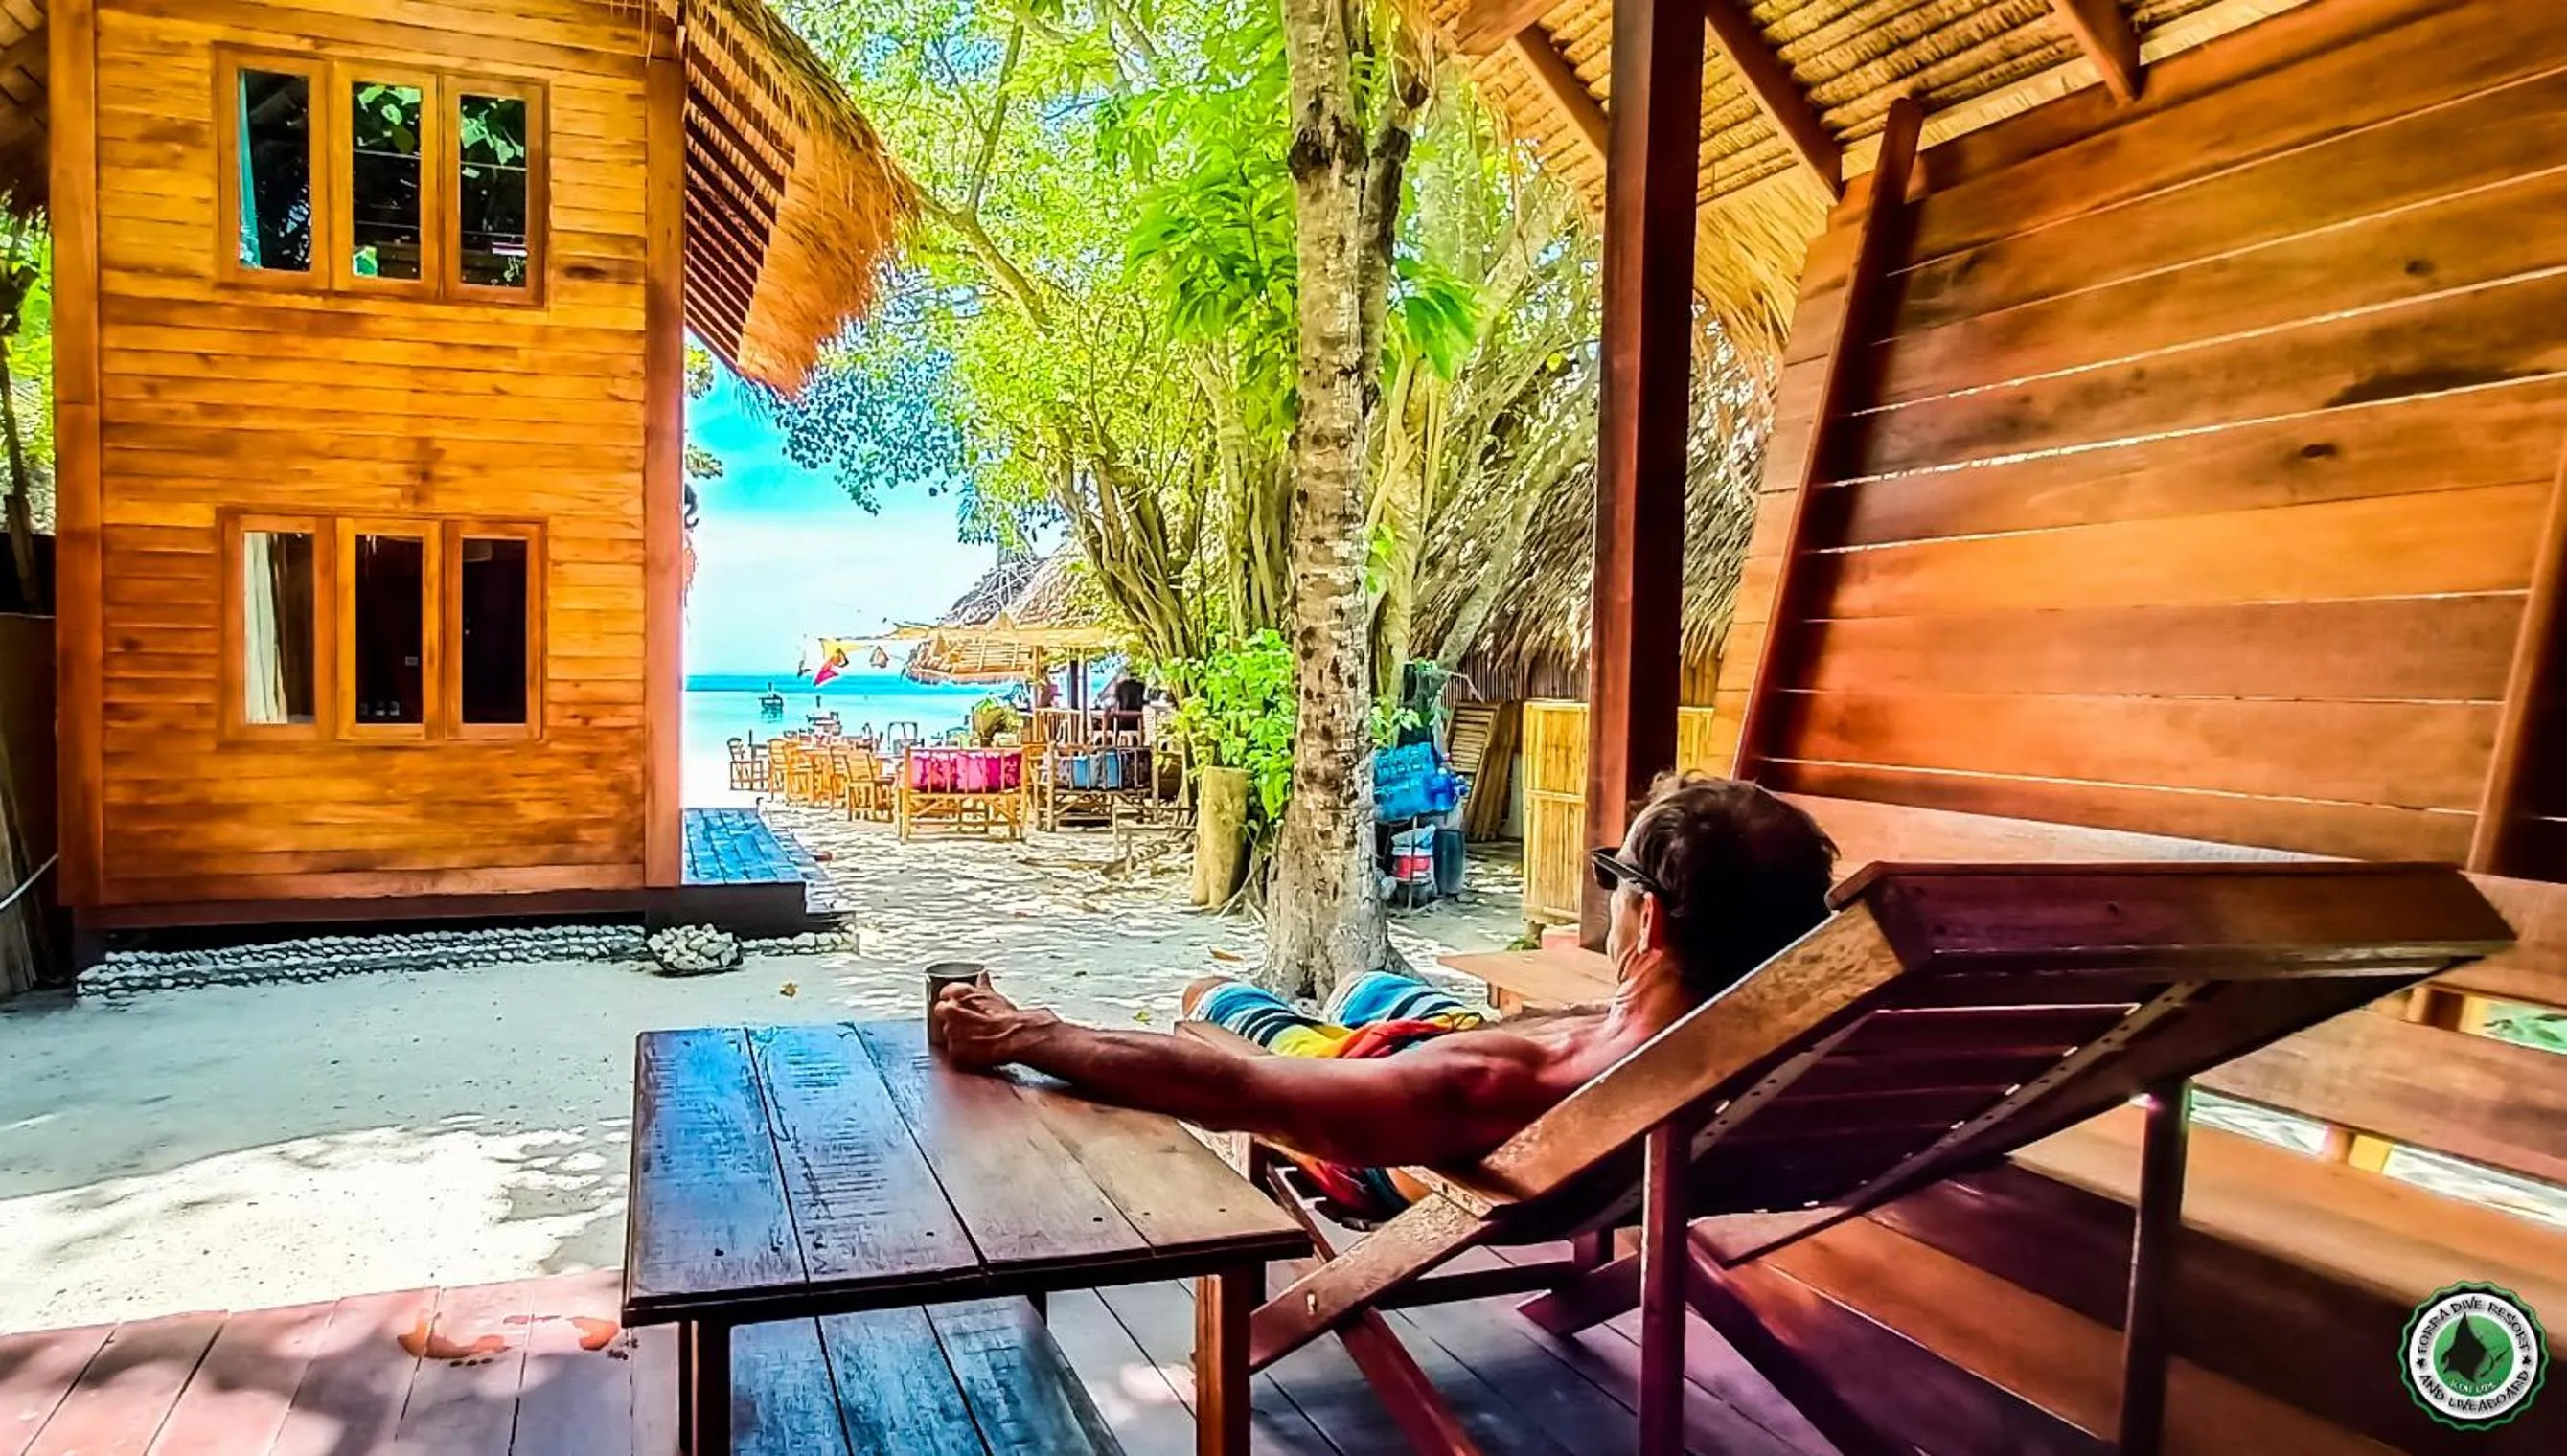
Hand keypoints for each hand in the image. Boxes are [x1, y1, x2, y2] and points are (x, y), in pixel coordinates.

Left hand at [932, 983, 1058, 1071]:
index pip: (944, 992)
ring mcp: (951, 1030)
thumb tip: (982, 976)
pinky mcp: (954, 1049)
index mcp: (960, 993)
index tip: (957, 1005)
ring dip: (956, 1033)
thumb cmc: (1007, 1016)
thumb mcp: (994, 996)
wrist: (1015, 1036)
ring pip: (946, 1031)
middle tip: (965, 1022)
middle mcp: (952, 1010)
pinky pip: (952, 1049)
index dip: (950, 999)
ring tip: (973, 1036)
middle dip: (950, 1016)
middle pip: (940, 1011)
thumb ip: (983, 985)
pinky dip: (961, 1049)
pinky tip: (973, 1047)